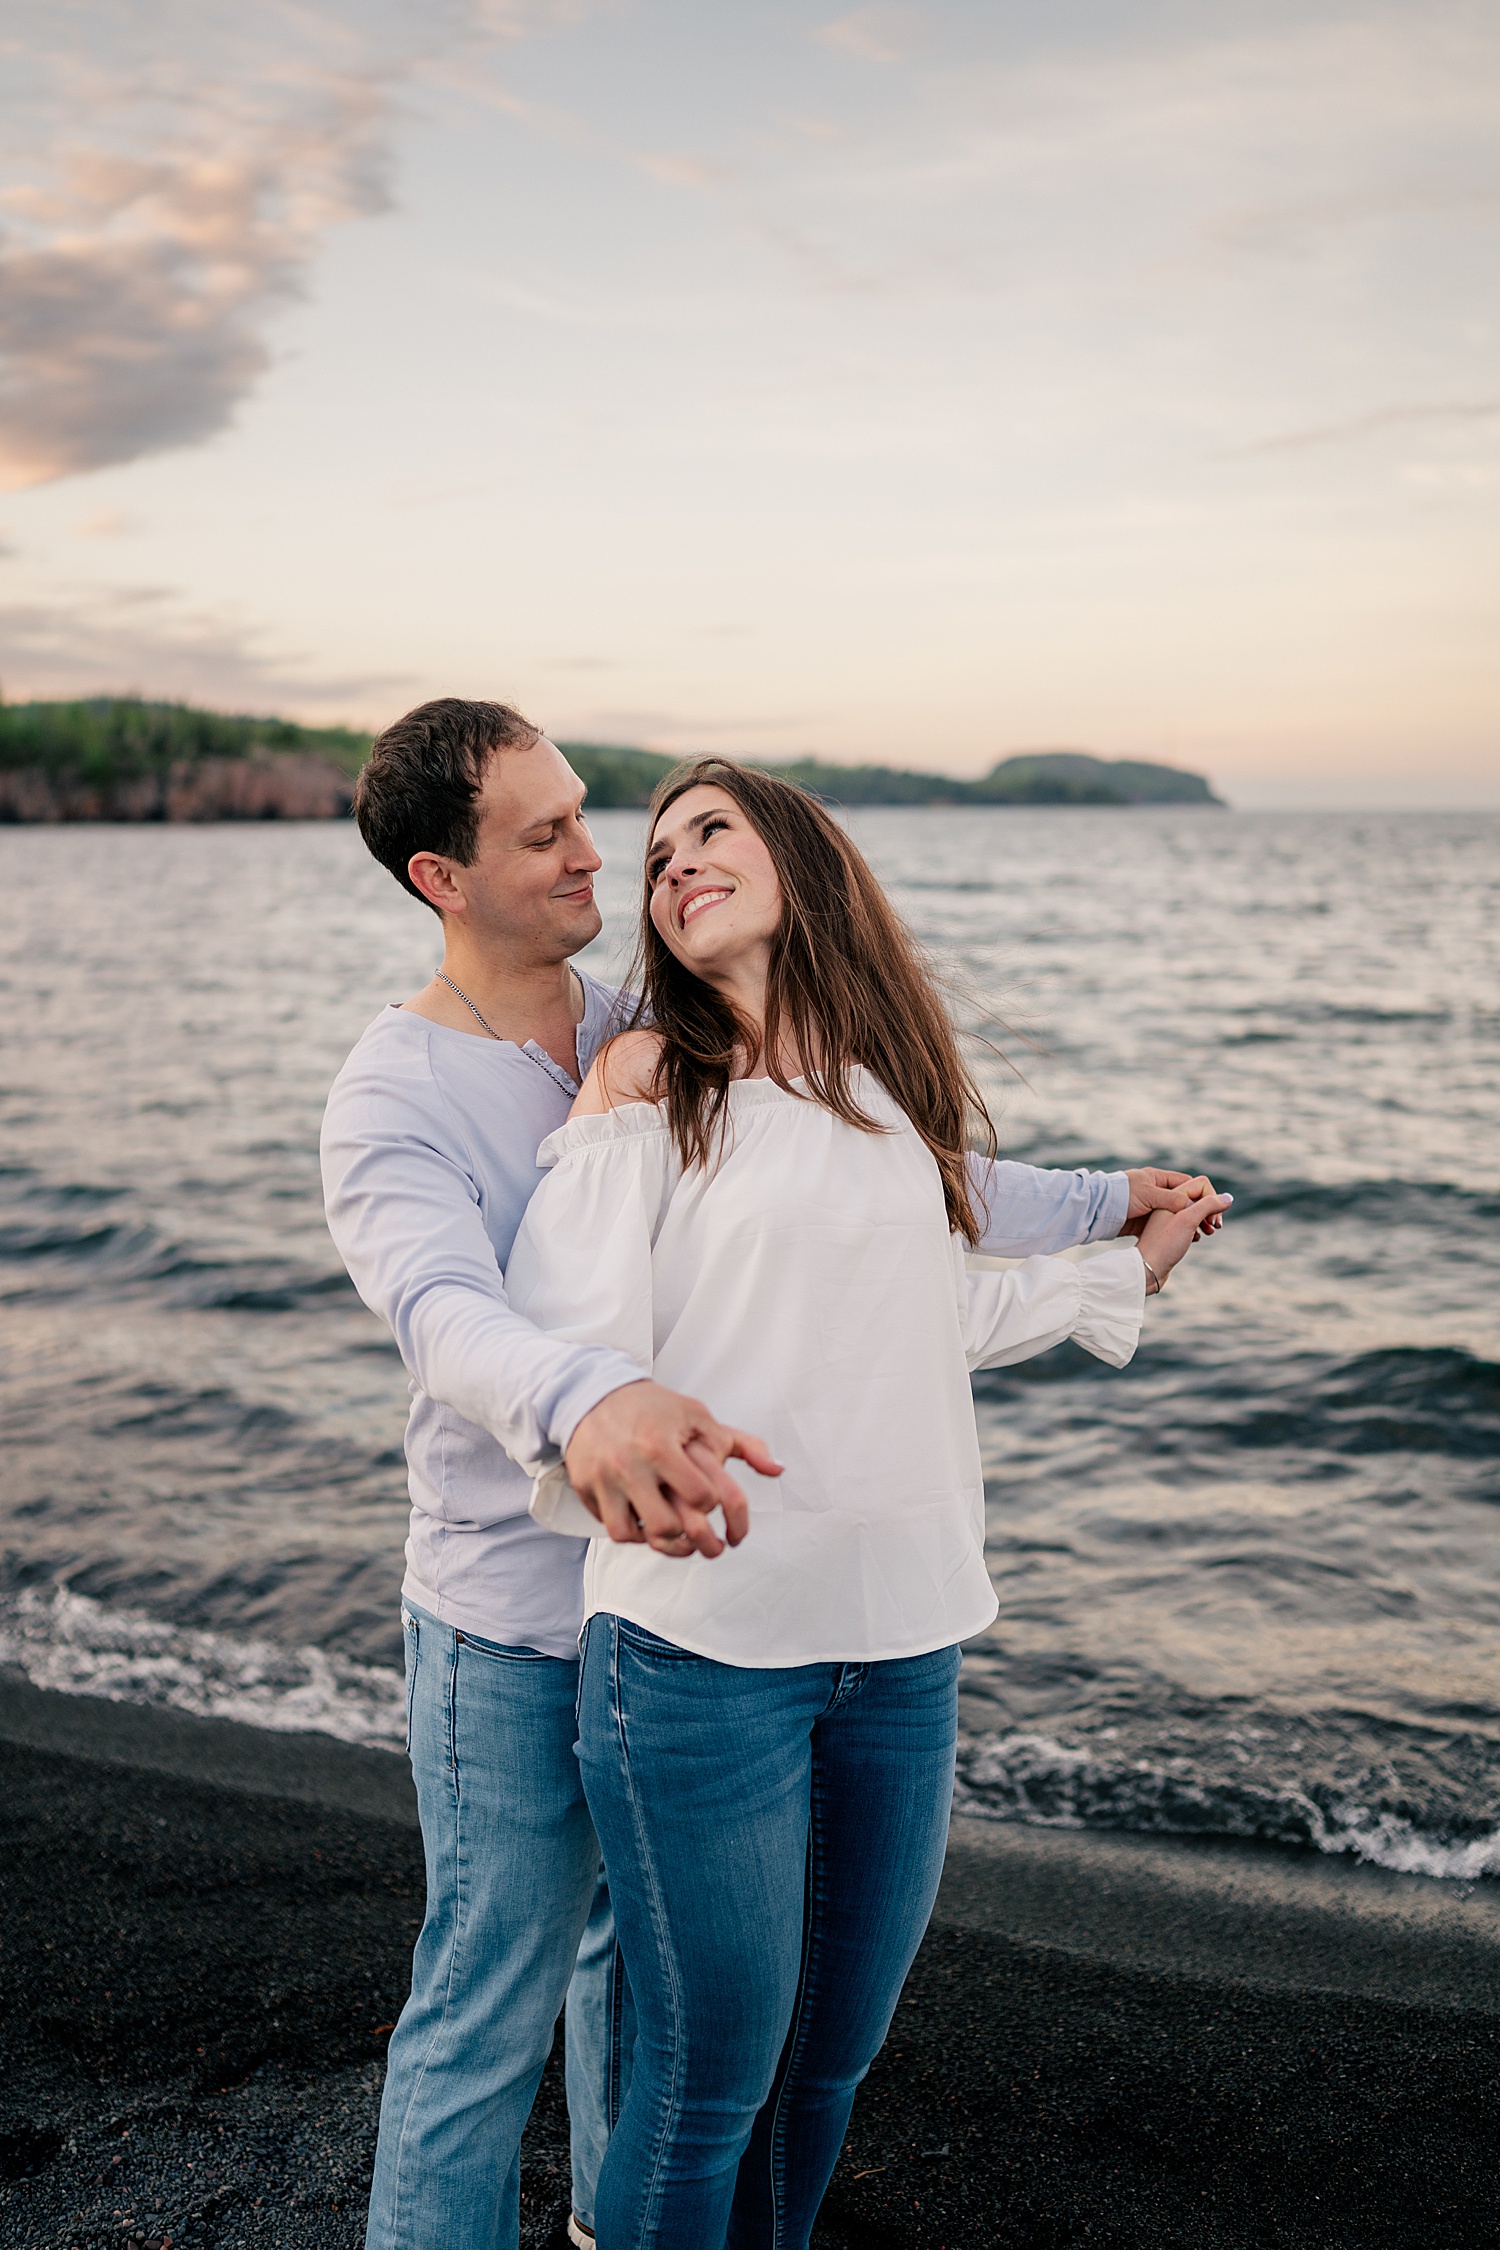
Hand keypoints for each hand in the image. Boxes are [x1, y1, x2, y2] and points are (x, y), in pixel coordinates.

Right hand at [564, 1381, 782, 1560]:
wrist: (593, 1393)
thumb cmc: (653, 1408)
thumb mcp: (699, 1416)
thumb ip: (743, 1444)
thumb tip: (778, 1470)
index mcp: (662, 1445)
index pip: (702, 1496)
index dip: (716, 1506)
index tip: (714, 1502)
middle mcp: (631, 1465)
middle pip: (669, 1526)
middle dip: (694, 1540)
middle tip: (706, 1541)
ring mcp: (605, 1480)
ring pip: (637, 1535)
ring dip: (662, 1543)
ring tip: (676, 1535)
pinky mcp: (586, 1489)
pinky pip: (613, 1530)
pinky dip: (634, 1534)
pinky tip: (647, 1524)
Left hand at [1120, 1168, 1229, 1239]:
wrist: (1096, 1211)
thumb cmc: (1121, 1198)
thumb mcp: (1150, 1196)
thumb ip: (1174, 1199)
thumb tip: (1199, 1204)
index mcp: (1158, 1179)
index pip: (1189, 1184)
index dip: (1204, 1196)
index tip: (1214, 1210)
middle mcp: (1157, 1192)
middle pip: (1187, 1201)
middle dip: (1202, 1212)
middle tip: (1214, 1227)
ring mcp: (1152, 1207)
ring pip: (1180, 1215)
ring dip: (1193, 1223)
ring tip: (1205, 1235)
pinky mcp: (1146, 1221)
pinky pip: (1169, 1225)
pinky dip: (1180, 1231)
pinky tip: (1190, 1240)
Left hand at [1135, 1179, 1232, 1291]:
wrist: (1143, 1268)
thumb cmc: (1162, 1244)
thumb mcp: (1186, 1219)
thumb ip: (1207, 1205)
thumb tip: (1228, 1197)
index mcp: (1168, 1193)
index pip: (1200, 1184)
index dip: (1212, 1199)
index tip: (1213, 1219)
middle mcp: (1166, 1201)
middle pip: (1197, 1197)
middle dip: (1210, 1210)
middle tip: (1216, 1227)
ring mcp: (1165, 1216)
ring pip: (1192, 1211)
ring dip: (1204, 1220)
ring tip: (1209, 1233)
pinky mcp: (1166, 1230)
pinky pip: (1186, 1223)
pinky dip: (1195, 1229)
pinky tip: (1196, 1239)